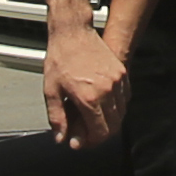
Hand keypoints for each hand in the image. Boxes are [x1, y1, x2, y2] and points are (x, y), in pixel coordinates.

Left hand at [44, 24, 127, 152]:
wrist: (73, 32)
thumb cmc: (60, 58)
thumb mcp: (51, 90)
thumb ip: (57, 117)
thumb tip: (61, 137)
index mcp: (89, 98)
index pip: (99, 132)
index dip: (90, 142)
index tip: (79, 143)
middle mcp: (107, 91)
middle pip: (113, 126)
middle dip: (99, 135)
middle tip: (85, 136)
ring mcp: (117, 81)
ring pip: (121, 114)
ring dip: (108, 122)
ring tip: (92, 121)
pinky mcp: (122, 73)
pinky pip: (124, 99)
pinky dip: (116, 108)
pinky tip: (102, 107)